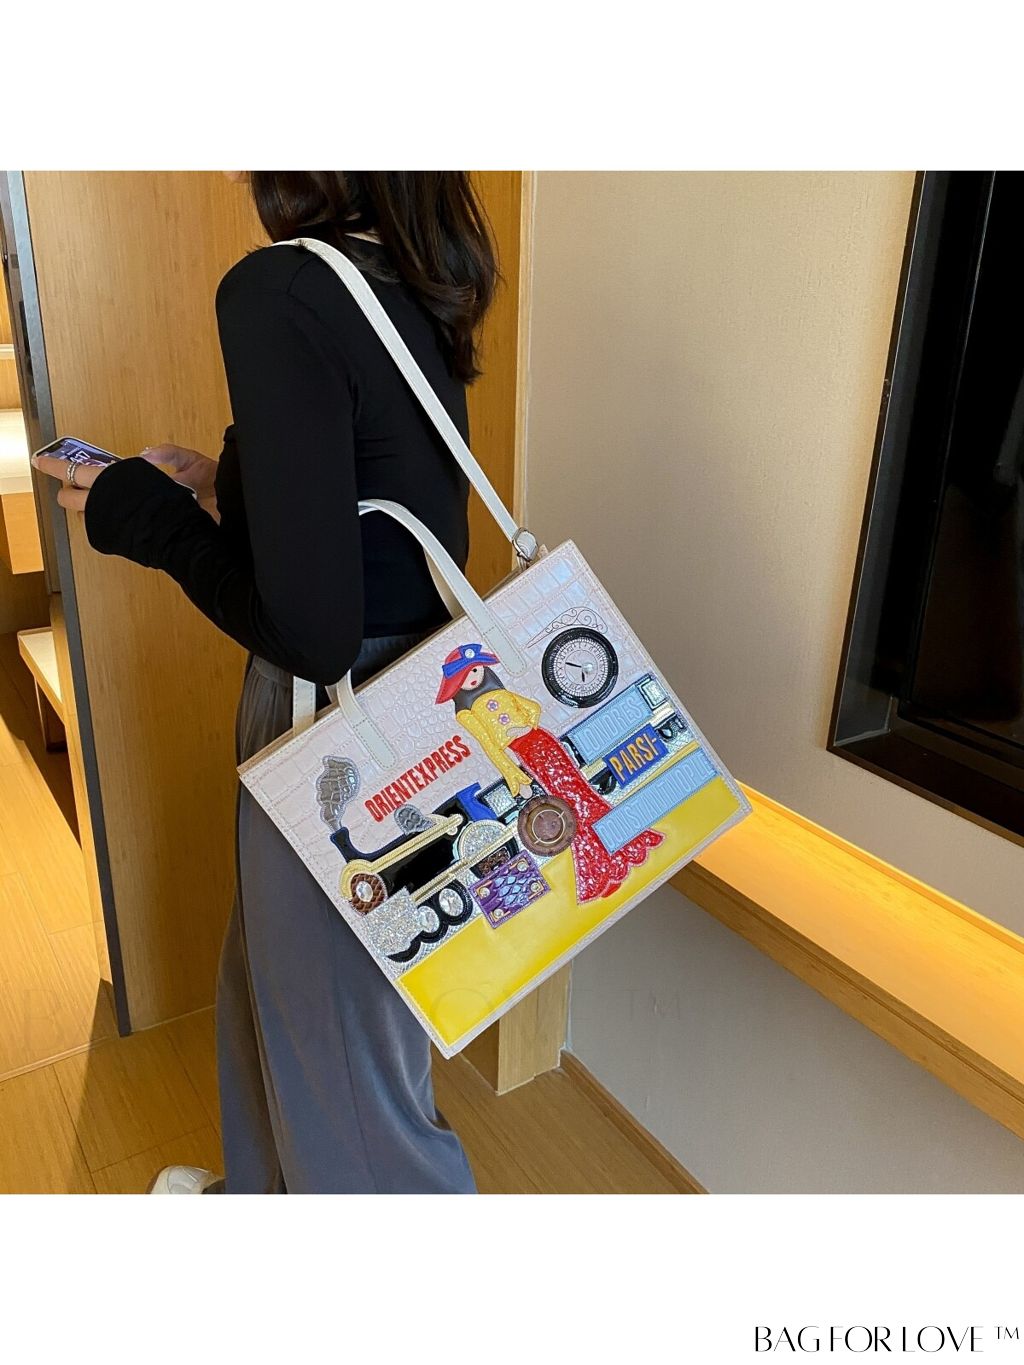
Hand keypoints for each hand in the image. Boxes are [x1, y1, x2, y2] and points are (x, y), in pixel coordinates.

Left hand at [31, 443, 218, 519]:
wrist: (177, 535)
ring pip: (81, 515)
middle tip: (76, 486)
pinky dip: (104, 523)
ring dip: (88, 508)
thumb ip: (150, 461)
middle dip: (69, 491)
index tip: (40, 461)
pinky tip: (119, 519)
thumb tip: (145, 456)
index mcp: (107, 480)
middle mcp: (98, 503)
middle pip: (67, 497)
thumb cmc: (173, 504)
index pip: (70, 470)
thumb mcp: (162, 471)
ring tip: (105, 505)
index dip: (53, 465)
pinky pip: (98, 529)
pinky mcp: (107, 541)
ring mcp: (101, 524)